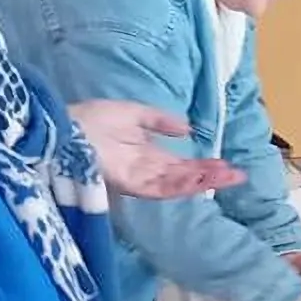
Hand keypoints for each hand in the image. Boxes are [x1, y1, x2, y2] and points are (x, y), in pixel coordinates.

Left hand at [71, 99, 243, 202]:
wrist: (63, 129)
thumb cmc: (89, 119)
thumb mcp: (131, 113)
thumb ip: (159, 120)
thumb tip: (188, 128)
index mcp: (144, 155)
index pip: (179, 164)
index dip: (203, 165)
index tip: (227, 164)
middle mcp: (144, 170)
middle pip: (183, 177)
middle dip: (210, 176)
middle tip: (237, 175)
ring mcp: (137, 179)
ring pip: (176, 184)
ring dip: (201, 181)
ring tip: (226, 177)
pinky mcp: (128, 184)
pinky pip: (159, 187)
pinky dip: (180, 184)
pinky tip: (199, 179)